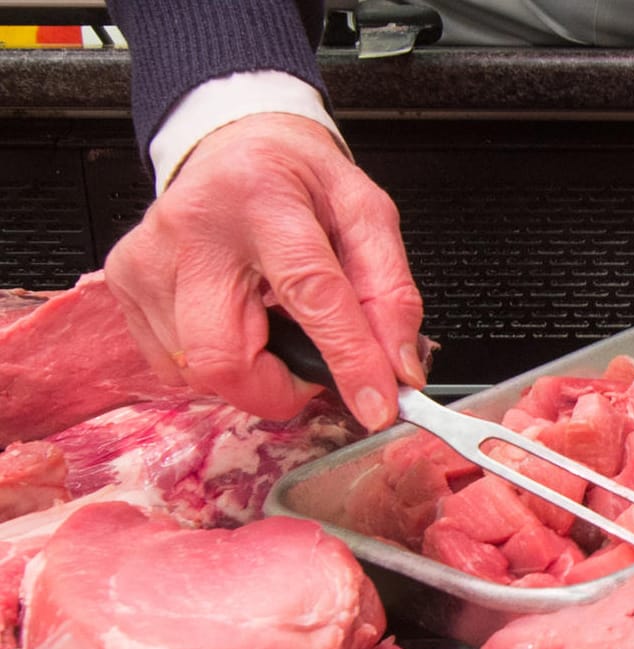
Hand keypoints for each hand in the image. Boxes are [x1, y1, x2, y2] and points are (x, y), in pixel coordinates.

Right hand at [104, 112, 425, 429]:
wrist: (235, 148)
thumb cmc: (300, 182)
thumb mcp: (366, 217)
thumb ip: (391, 292)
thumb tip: (399, 367)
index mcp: (264, 200)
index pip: (310, 293)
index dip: (348, 360)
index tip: (377, 406)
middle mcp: (193, 229)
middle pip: (226, 358)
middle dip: (280, 389)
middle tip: (311, 367)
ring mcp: (149, 258)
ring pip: (198, 372)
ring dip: (253, 374)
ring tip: (274, 327)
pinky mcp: (126, 283)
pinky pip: (173, 366)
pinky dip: (218, 364)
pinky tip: (237, 323)